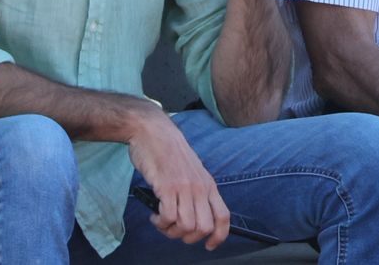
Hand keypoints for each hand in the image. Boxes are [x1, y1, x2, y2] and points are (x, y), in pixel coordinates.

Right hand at [128, 108, 230, 248]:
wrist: (154, 132)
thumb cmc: (170, 154)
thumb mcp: (192, 173)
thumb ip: (196, 192)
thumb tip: (193, 218)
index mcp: (209, 186)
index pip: (224, 217)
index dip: (219, 237)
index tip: (208, 246)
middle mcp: (200, 188)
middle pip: (204, 228)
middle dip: (187, 237)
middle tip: (173, 229)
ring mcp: (185, 187)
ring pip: (187, 227)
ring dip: (170, 231)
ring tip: (161, 220)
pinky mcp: (167, 186)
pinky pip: (169, 218)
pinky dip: (160, 223)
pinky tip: (154, 215)